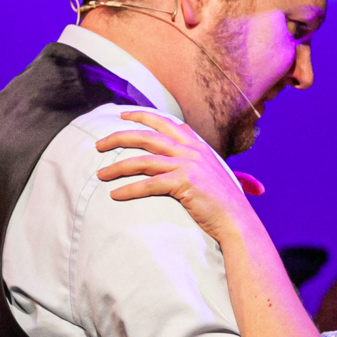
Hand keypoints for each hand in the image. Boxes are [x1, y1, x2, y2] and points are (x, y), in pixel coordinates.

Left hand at [96, 111, 263, 241]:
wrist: (237, 221)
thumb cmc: (225, 204)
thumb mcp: (215, 175)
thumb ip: (200, 164)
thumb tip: (186, 163)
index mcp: (198, 147)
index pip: (167, 123)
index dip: (143, 116)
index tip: (124, 116)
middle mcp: (192, 151)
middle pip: (148, 136)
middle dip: (120, 137)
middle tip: (99, 144)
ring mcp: (188, 166)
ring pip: (143, 160)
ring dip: (117, 167)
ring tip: (100, 174)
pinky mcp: (183, 183)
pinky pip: (148, 184)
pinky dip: (129, 189)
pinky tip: (115, 195)